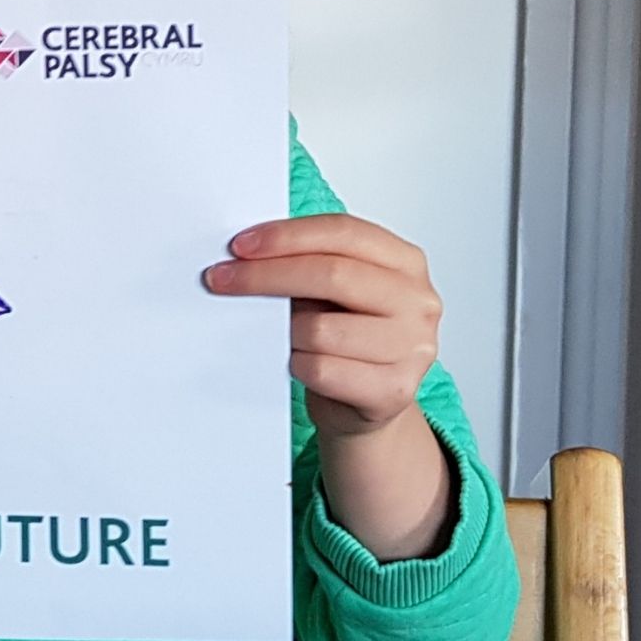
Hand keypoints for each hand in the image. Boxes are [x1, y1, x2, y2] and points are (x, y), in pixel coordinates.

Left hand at [205, 213, 442, 437]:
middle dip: (266, 275)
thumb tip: (246, 255)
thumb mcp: (335, 293)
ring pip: (321, 329)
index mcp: (405, 263)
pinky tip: (297, 364)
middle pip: (332, 274)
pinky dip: (297, 366)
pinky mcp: (395, 391)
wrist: (366, 406)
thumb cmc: (347, 342)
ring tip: (280, 336)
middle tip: (222, 279)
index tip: (240, 245)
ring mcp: (412, 348)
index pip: (343, 233)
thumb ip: (308, 265)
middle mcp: (418, 301)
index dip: (287, 236)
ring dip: (285, 333)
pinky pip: (322, 370)